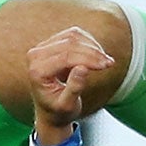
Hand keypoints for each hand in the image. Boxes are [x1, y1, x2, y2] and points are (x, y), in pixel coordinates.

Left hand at [27, 27, 113, 144]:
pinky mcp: (52, 42)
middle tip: (109, 63)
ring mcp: (42, 47)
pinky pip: (73, 34)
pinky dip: (88, 42)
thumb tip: (83, 68)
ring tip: (104, 61)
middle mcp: (36, 55)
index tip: (107, 65)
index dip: (89, 58)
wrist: (50, 110)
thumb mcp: (67, 105)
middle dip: (93, 52)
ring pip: (72, 35)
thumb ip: (74, 88)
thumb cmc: (58, 111)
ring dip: (92, 46)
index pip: (66, 57)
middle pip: (70, 43)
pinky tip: (96, 55)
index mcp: (37, 71)